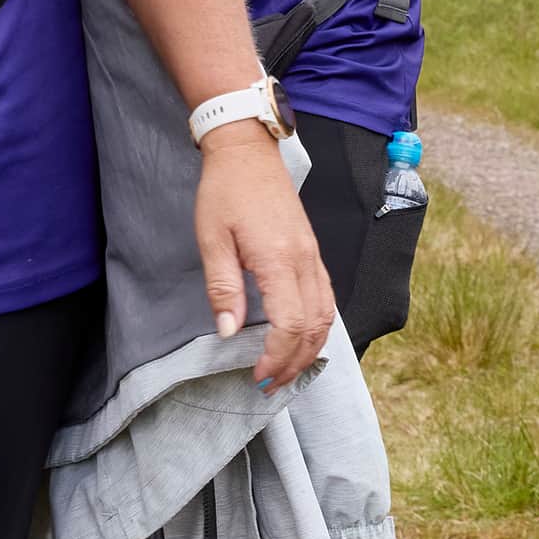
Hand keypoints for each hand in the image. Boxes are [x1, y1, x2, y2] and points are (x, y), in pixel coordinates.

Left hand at [195, 125, 335, 386]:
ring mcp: (313, 257)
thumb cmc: (225, 192)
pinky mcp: (312, 253)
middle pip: (314, 328)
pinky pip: (325, 299)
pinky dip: (317, 328)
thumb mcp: (212, 239)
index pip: (290, 324)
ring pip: (326, 316)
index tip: (256, 375)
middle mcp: (304, 261)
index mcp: (279, 259)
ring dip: (309, 350)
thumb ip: (223, 288)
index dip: (276, 357)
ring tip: (286, 372)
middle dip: (294, 363)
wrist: (248, 152)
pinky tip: (301, 340)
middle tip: (269, 385)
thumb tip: (229, 332)